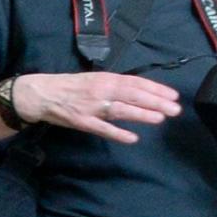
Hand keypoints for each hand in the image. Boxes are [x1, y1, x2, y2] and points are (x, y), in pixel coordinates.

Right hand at [11, 71, 182, 144]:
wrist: (41, 94)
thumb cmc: (69, 87)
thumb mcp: (93, 80)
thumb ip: (114, 85)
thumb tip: (138, 91)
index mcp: (105, 78)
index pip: (135, 82)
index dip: (155, 89)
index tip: (173, 95)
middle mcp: (101, 90)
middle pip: (133, 95)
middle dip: (155, 102)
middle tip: (175, 109)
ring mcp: (91, 107)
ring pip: (121, 110)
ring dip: (141, 115)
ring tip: (160, 119)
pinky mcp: (82, 121)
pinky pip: (102, 128)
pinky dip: (117, 133)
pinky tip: (132, 138)